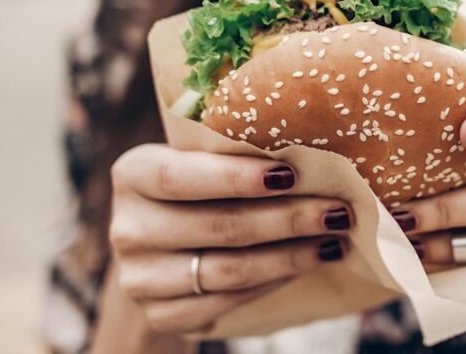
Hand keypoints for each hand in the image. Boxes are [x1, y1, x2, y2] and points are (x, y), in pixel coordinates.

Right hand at [109, 144, 352, 333]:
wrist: (158, 246)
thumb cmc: (194, 187)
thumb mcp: (197, 160)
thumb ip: (233, 153)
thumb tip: (311, 150)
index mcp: (133, 174)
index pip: (183, 175)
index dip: (237, 176)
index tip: (292, 172)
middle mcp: (127, 228)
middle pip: (218, 225)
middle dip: (287, 218)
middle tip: (338, 209)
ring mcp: (139, 278)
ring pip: (229, 269)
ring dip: (291, 255)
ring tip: (334, 239)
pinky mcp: (160, 314)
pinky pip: (229, 300)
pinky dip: (274, 281)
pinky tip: (306, 264)